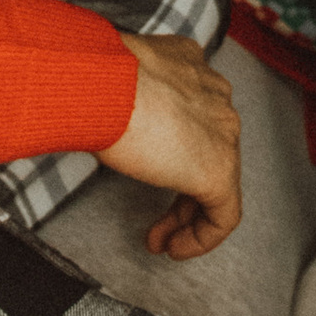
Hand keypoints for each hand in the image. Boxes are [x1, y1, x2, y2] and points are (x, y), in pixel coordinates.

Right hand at [100, 32, 241, 256]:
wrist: (98, 85)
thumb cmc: (91, 80)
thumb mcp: (110, 86)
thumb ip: (121, 99)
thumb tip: (101, 115)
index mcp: (188, 67)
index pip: (192, 118)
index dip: (170, 153)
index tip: (146, 167)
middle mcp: (214, 95)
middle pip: (206, 151)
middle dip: (181, 192)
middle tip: (156, 220)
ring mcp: (223, 131)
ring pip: (217, 182)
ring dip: (186, 217)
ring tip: (162, 241)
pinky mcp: (220, 169)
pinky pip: (224, 214)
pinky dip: (202, 238)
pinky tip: (176, 248)